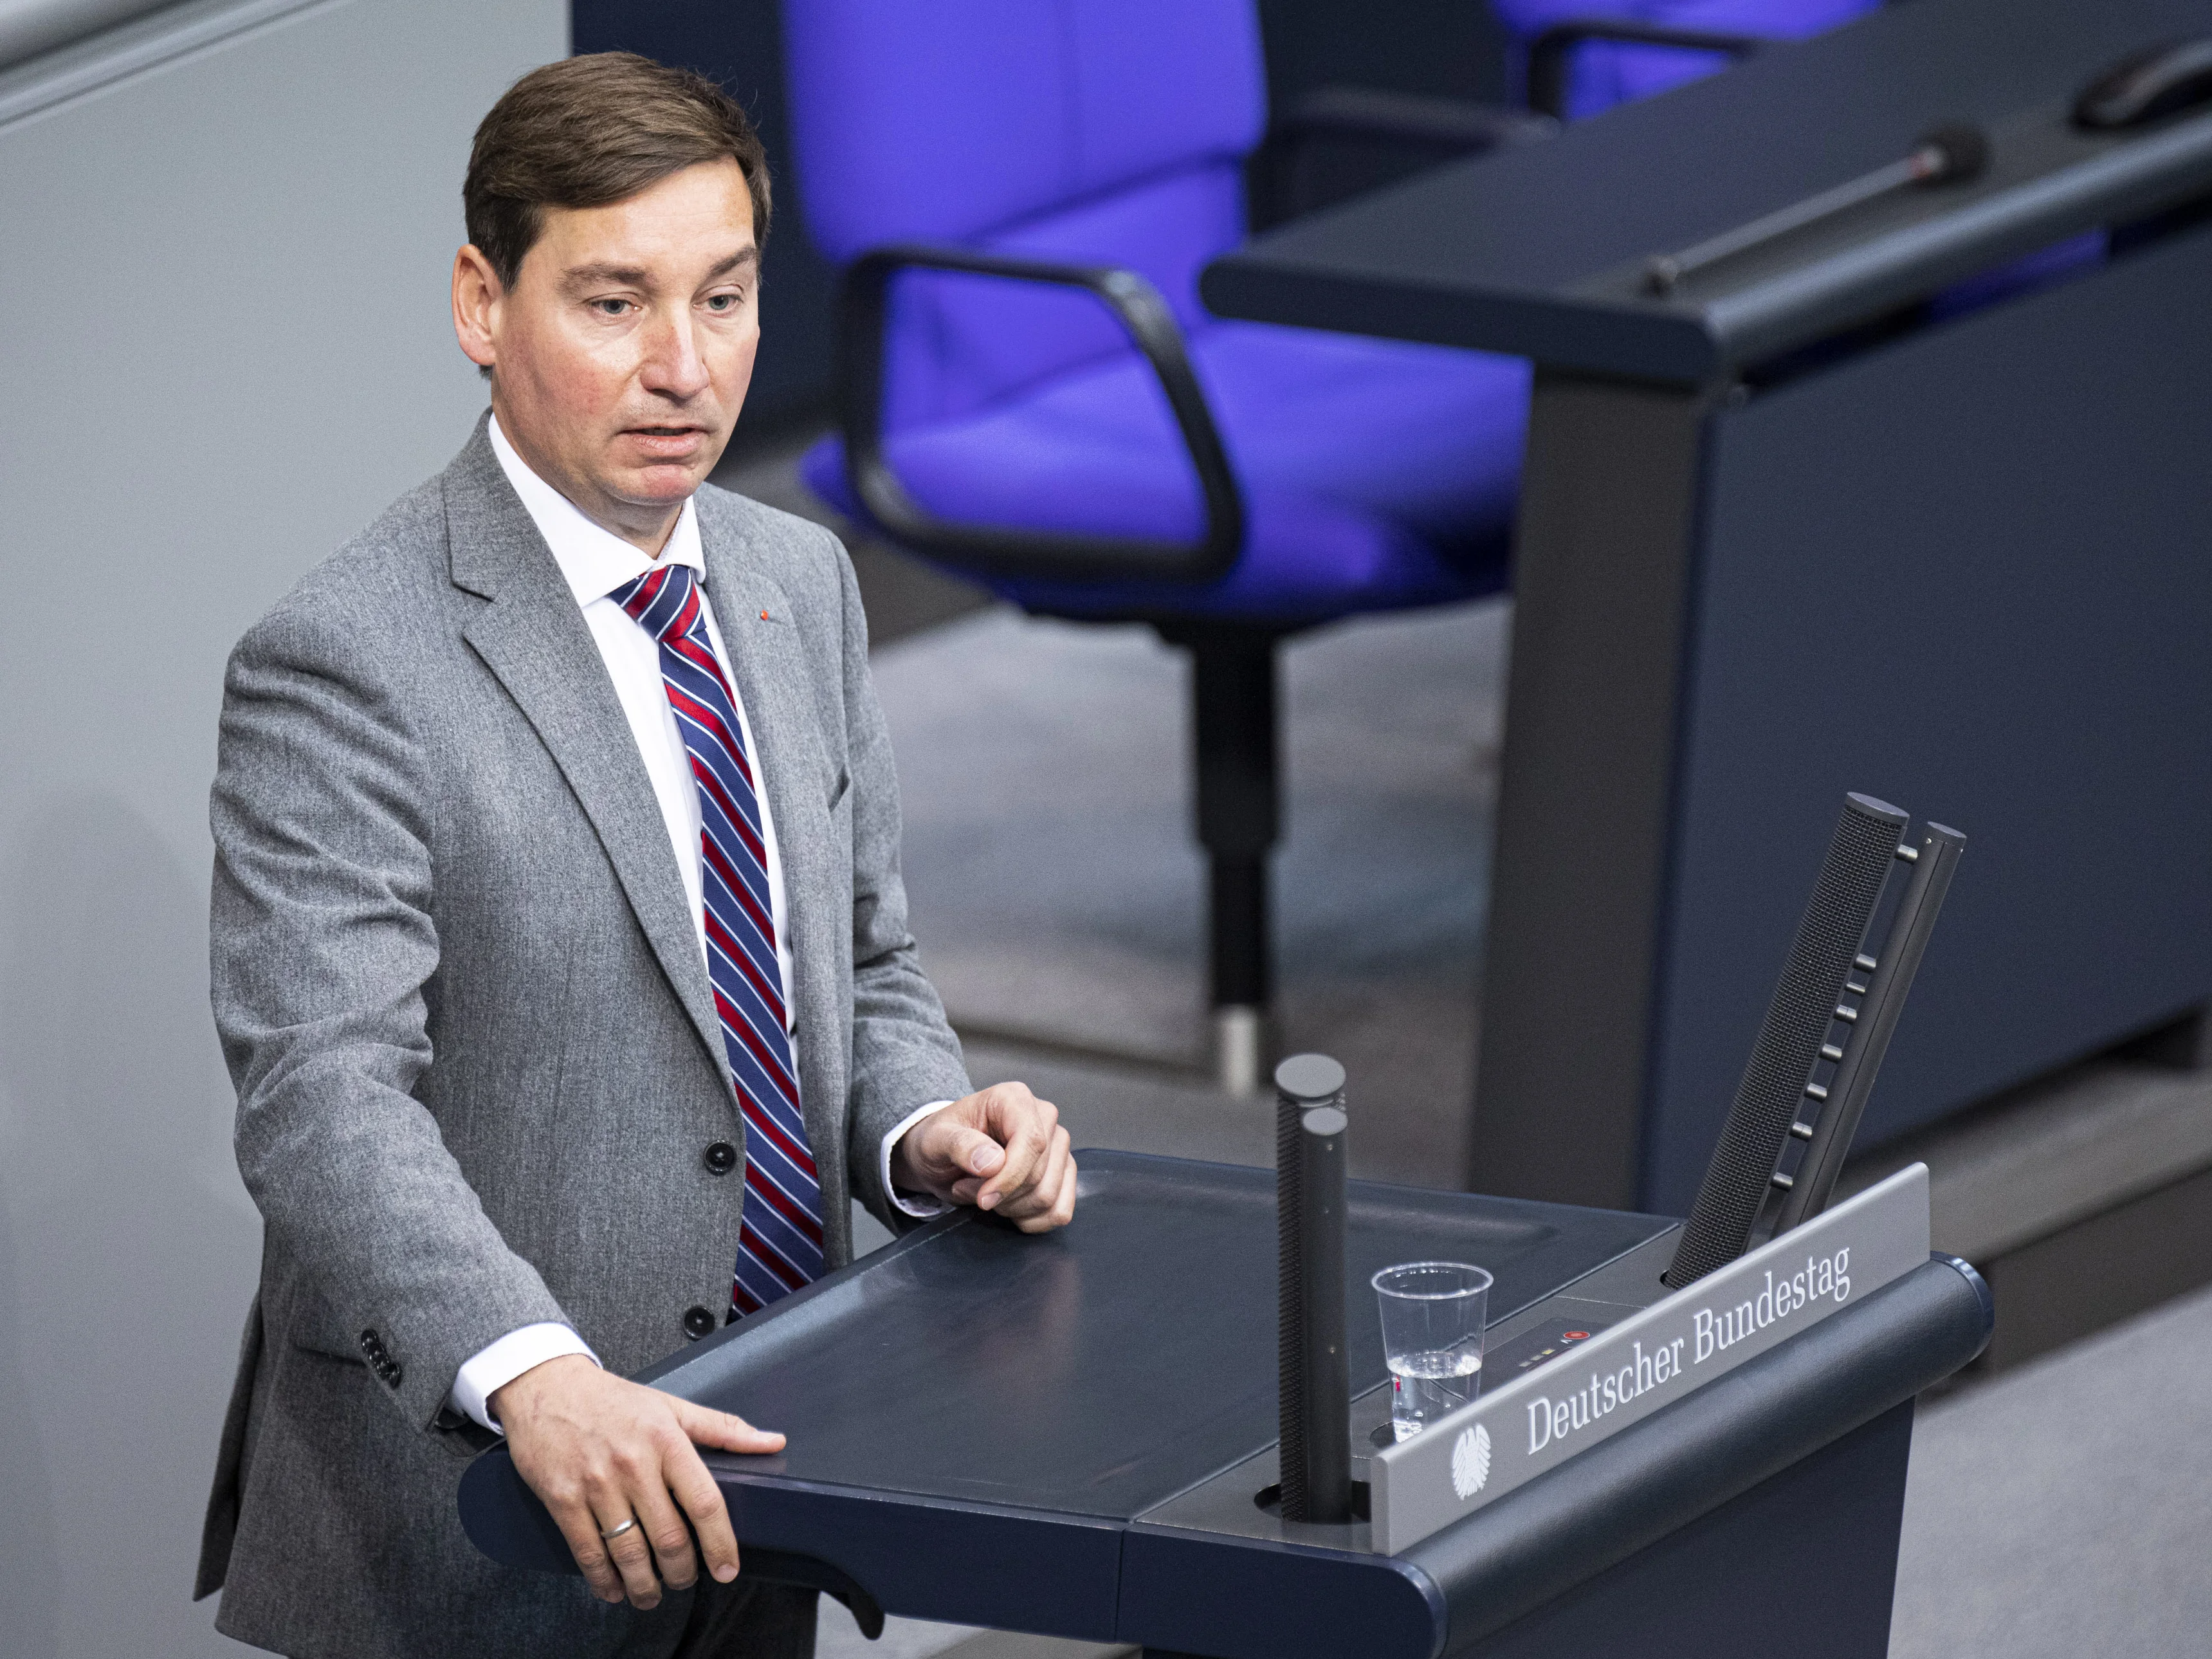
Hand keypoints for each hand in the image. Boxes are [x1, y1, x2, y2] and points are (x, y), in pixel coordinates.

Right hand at [491, 1354, 783, 1608]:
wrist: (548, 1388)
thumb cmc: (613, 1399)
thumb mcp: (671, 1406)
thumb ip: (723, 1428)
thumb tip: (773, 1442)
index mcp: (666, 1440)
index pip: (704, 1502)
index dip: (720, 1543)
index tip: (727, 1569)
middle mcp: (633, 1464)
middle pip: (669, 1537)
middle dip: (682, 1572)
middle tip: (686, 1580)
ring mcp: (596, 1485)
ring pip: (629, 1553)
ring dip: (645, 1585)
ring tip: (652, 1594)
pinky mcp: (562, 1500)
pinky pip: (588, 1552)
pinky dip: (604, 1579)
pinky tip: (614, 1589)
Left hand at [891, 1081, 1076, 1232]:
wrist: (943, 1156)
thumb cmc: (942, 1140)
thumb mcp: (935, 1139)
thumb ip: (960, 1145)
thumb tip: (993, 1162)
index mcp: (1015, 1099)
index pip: (1032, 1142)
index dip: (1009, 1177)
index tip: (983, 1198)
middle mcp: (1044, 1118)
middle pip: (1039, 1175)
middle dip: (1002, 1194)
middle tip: (970, 1188)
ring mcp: (1058, 1146)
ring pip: (1048, 1196)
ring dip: (1011, 1208)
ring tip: (984, 1193)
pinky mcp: (1063, 1173)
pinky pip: (1060, 1211)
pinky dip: (1031, 1220)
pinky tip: (1008, 1208)